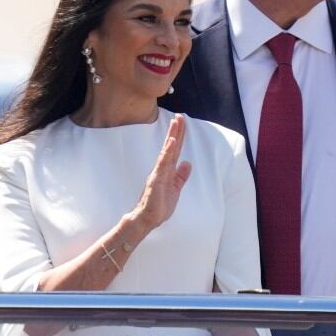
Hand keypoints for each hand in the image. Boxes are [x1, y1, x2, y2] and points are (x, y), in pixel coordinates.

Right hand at [129, 115, 190, 233]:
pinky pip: (163, 163)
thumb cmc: (159, 206)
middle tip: (180, 116)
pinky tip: (172, 142)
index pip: (175, 150)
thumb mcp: (175, 188)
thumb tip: (187, 163)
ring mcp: (158, 173)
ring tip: (176, 123)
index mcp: (167, 171)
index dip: (179, 137)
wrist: (148, 219)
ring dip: (172, 136)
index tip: (182, 123)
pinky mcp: (156, 179)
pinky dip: (168, 152)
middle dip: (176, 131)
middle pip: (171, 147)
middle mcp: (162, 169)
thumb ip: (180, 176)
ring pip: (167, 151)